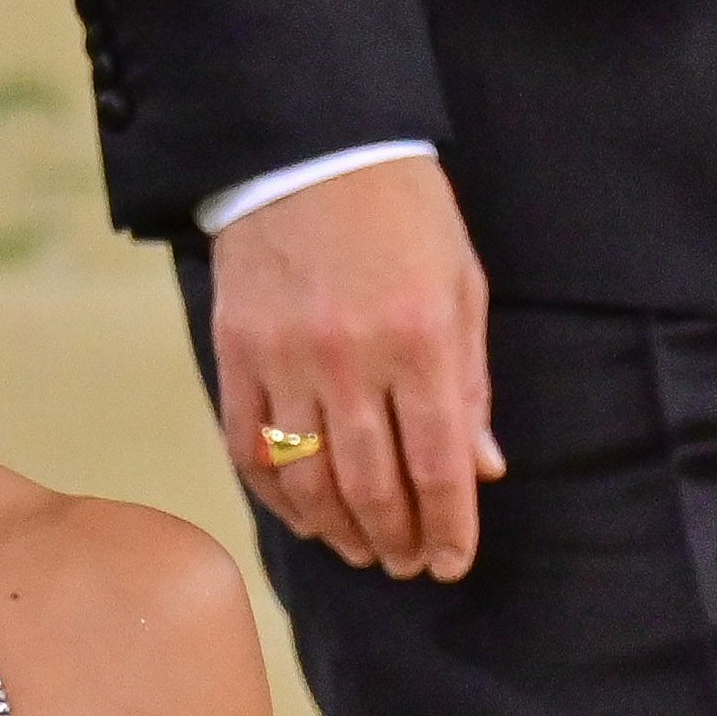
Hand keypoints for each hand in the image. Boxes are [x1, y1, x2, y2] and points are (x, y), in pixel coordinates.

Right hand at [208, 155, 500, 582]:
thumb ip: (470, 381)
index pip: (437, 462)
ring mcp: (285, 361)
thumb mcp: (461, 285)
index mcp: (420, 337)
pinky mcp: (236, 357)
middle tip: (408, 565)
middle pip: (372, 486)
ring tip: (362, 550)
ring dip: (339, 531)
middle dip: (396, 539)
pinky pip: (252, 451)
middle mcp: (351, 359)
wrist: (310, 150)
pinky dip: (279, 498)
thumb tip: (480, 470)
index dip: (448, 525)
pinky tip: (306, 517)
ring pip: (309, 482)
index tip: (452, 563)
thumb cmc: (402, 213)